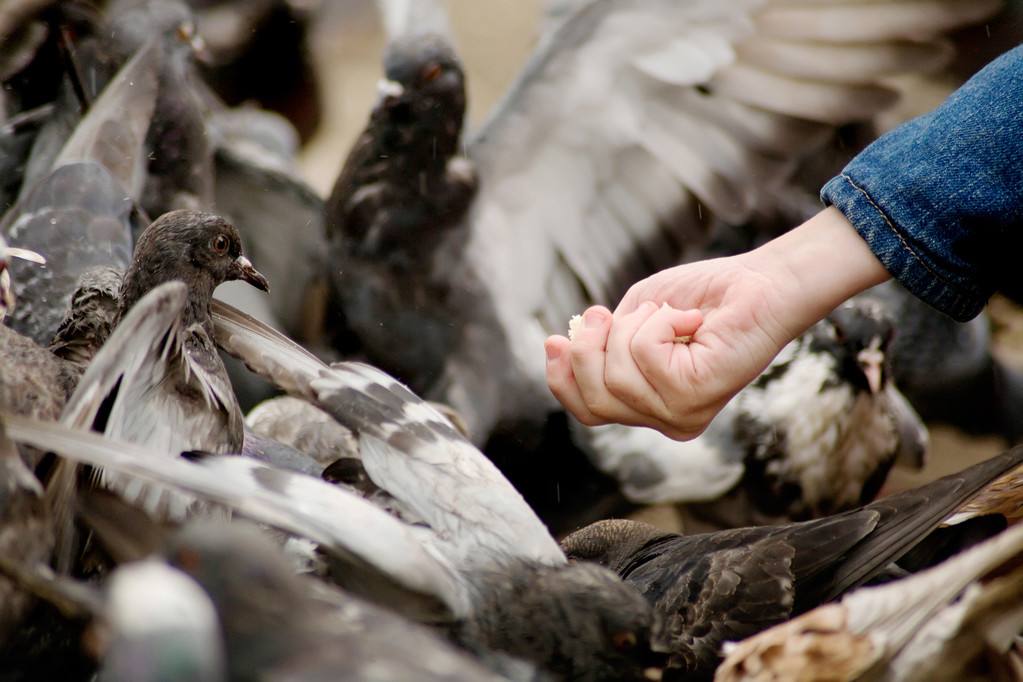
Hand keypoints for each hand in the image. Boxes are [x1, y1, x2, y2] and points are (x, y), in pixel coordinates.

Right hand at [544, 207, 889, 438]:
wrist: (762, 285)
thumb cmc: (703, 297)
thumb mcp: (634, 317)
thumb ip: (601, 341)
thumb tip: (557, 347)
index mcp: (649, 405)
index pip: (588, 412)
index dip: (562, 379)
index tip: (555, 340)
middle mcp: (665, 419)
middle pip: (593, 398)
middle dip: (588, 348)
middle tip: (606, 314)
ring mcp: (680, 414)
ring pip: (615, 374)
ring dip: (632, 326)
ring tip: (666, 312)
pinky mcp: (694, 397)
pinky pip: (644, 354)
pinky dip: (659, 321)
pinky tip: (689, 318)